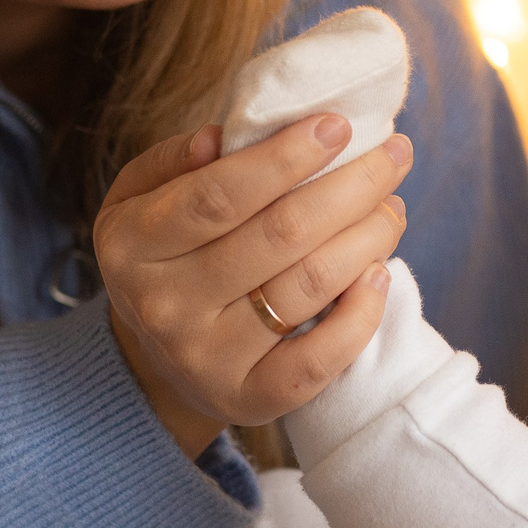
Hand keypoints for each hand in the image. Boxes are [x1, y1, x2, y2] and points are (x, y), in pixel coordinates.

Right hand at [95, 117, 410, 455]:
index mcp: (133, 244)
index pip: (220, 194)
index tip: (339, 126)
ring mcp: (205, 358)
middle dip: (352, 187)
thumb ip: (173, 161)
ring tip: (391, 205)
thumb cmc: (162, 256)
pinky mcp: (247, 400)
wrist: (151, 362)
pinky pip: (319, 359)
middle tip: (394, 154)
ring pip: (308, 286)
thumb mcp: (140, 198)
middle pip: (280, 235)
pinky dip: (361, 313)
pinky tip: (379, 272)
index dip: (285, 157)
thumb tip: (222, 138)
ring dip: (368, 237)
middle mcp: (164, 305)